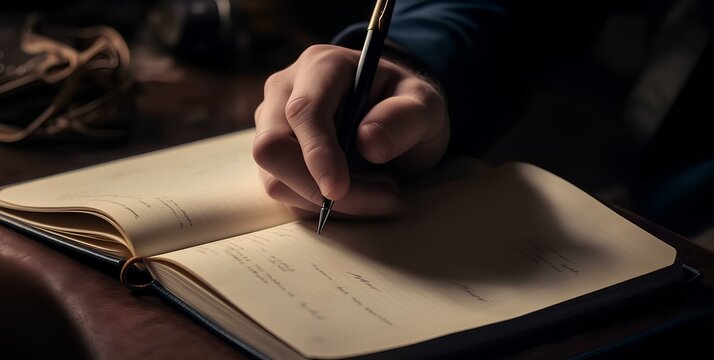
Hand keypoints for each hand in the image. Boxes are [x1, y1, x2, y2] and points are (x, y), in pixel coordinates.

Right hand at [253, 44, 448, 215]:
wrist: (395, 119)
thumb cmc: (407, 107)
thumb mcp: (426, 106)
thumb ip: (405, 118)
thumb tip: (368, 143)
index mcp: (322, 66)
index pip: (303, 111)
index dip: (317, 153)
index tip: (338, 189)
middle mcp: (286, 91)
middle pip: (271, 148)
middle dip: (317, 187)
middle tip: (381, 196)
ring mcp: (273, 125)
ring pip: (275, 179)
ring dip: (326, 202)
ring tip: (381, 191)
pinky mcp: (275, 159)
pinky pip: (286, 194)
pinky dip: (321, 208)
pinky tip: (358, 194)